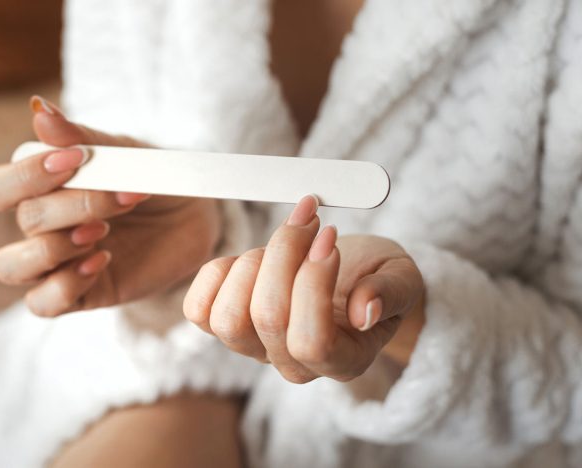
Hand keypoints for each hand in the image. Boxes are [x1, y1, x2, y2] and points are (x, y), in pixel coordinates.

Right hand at [0, 96, 221, 316]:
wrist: (195, 216)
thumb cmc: (152, 179)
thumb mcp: (126, 154)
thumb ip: (83, 138)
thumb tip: (39, 109)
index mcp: (41, 189)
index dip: (26, 175)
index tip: (75, 160)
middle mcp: (42, 228)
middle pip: (24, 221)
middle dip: (71, 207)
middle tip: (120, 198)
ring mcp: (59, 263)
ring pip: (12, 267)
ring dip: (54, 249)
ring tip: (100, 233)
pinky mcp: (81, 293)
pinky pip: (43, 303)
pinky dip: (64, 285)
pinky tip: (101, 261)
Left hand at [183, 195, 424, 382]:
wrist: (352, 275)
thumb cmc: (377, 276)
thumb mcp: (401, 277)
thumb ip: (390, 293)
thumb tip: (365, 312)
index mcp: (344, 360)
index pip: (313, 342)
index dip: (313, 284)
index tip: (329, 236)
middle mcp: (293, 363)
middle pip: (268, 318)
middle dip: (285, 254)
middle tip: (309, 218)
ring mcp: (255, 348)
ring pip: (228, 318)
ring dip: (254, 263)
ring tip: (282, 239)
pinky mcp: (227, 325)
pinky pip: (199, 310)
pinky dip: (218, 274)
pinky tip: (251, 255)